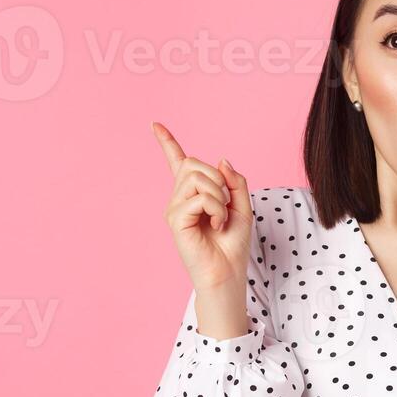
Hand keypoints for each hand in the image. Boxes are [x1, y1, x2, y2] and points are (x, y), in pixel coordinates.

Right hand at [152, 121, 252, 293]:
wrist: (227, 273)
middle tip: (224, 202)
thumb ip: (234, 181)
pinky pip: (200, 198)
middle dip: (216, 178)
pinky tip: (216, 225)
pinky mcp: (175, 220)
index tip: (155, 124)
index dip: (166, 142)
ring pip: (197, 178)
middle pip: (193, 163)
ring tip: (221, 216)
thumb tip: (221, 161)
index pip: (177, 162)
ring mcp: (174, 208)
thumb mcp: (242, 205)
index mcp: (192, 193)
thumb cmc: (232, 244)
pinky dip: (216, 209)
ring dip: (219, 195)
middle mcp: (178, 198)